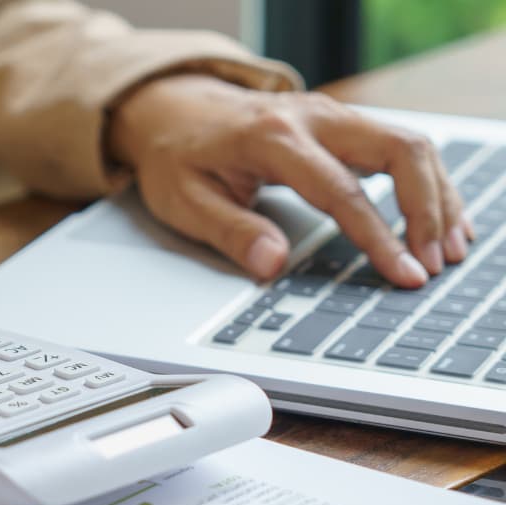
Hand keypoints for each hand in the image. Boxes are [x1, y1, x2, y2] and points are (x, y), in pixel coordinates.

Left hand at [108, 74, 471, 287]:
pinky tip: (441, 219)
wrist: (173, 112)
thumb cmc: (178, 158)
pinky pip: (400, 147)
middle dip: (427, 209)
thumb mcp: (184, 201)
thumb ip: (231, 232)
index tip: (403, 273)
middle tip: (434, 263)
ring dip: (438, 196)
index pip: (341, 190)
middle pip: (399, 150)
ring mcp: (332, 116)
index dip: (378, 237)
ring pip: (410, 144)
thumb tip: (272, 265)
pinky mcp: (343, 124)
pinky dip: (427, 183)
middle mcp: (312, 117)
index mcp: (271, 138)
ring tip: (450, 249)